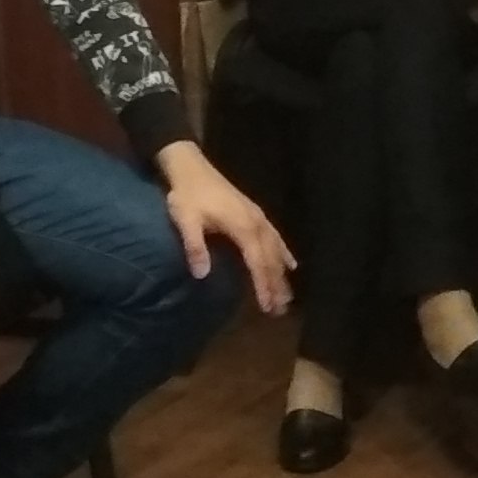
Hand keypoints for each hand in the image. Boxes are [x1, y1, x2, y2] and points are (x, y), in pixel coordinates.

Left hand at [157, 140, 296, 316]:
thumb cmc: (186, 194)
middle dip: (276, 285)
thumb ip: (194, 246)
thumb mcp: (185, 220)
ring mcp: (258, 217)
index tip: (267, 306)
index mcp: (242, 227)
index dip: (263, 285)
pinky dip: (284, 253)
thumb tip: (202, 275)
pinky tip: (291, 264)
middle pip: (271, 260)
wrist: (190, 166)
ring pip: (276, 250)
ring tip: (287, 297)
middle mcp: (256, 223)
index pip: (257, 262)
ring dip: (282, 274)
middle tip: (280, 310)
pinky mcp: (255, 213)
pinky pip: (276, 237)